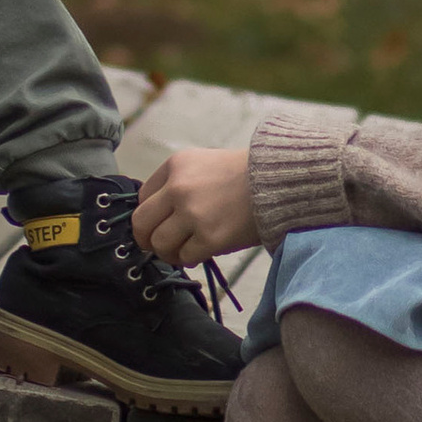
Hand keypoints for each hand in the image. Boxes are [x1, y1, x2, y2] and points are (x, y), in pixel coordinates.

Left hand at [133, 145, 257, 267]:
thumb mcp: (202, 163)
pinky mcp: (210, 238)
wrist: (279, 182)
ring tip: (184, 248)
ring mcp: (193, 214)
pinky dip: (191, 258)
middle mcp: (179, 188)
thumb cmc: (242, 175)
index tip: (160, 223)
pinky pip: (185, 258)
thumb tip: (155, 217)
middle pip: (141, 224)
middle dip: (147, 238)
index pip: (142, 198)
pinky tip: (202, 250)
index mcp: (175, 165)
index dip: (150, 215)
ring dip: (169, 252)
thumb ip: (176, 183)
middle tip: (160, 244)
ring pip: (160, 245)